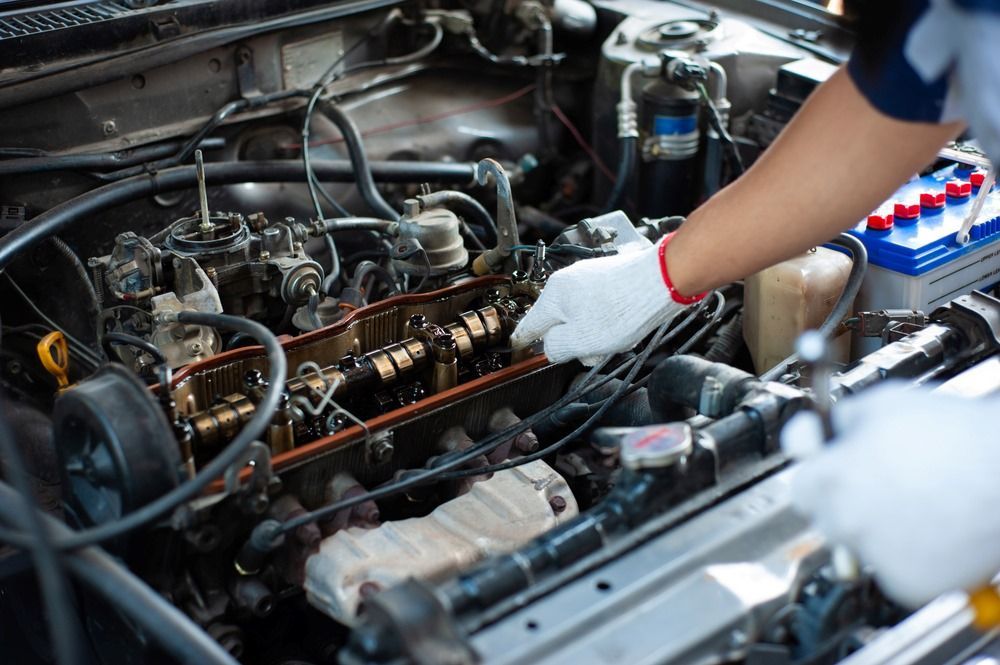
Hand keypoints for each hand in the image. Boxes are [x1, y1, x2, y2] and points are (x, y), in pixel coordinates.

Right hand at [510, 239, 686, 364]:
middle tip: (592, 352)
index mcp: (554, 295)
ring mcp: (590, 277)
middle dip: (573, 340)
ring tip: (616, 338)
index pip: (530, 324)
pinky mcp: (610, 278)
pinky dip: (609, 321)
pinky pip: (600, 307)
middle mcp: (568, 281)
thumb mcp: (581, 341)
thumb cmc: (624, 309)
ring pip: (582, 316)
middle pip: (559, 321)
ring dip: (594, 333)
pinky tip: (626, 325)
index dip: (524, 340)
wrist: (662, 281)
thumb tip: (550, 348)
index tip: (518, 346)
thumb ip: (556, 347)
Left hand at [782, 383, 999, 607]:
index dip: (822, 476)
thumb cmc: (956, 437)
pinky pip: (895, 571)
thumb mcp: (884, 403)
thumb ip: (839, 420)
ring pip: (862, 547)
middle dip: (848, 502)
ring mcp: (876, 557)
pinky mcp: (908, 584)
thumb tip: (819, 430)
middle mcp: (846, 522)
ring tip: (923, 502)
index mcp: (831, 478)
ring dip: (880, 531)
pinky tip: (937, 528)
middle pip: (828, 519)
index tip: (838, 470)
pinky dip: (911, 557)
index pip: (801, 488)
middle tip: (887, 484)